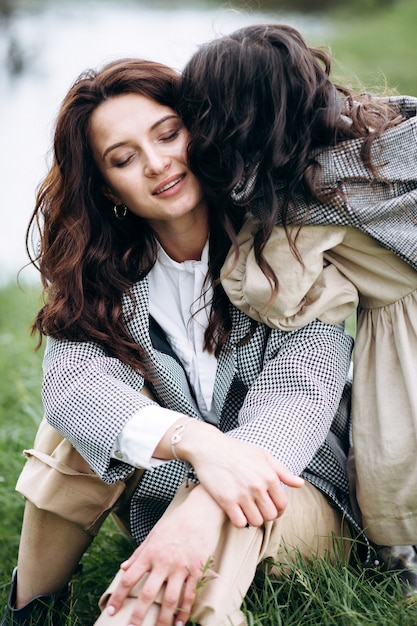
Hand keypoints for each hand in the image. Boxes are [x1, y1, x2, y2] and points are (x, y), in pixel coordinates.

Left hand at [104, 485, 223, 625]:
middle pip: (148, 594)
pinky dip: (184, 612)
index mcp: (150, 552)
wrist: (201, 512)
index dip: (119, 596)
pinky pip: (189, 595)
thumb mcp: (154, 534)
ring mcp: (181, 567)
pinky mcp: (197, 569)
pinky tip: (179, 623)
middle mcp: (164, 562)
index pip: (129, 578)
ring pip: (170, 600)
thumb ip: (138, 553)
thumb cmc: (176, 522)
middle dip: (138, 615)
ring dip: (162, 620)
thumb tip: (124, 567)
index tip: (111, 611)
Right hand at [182, 422, 303, 527]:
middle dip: (266, 515)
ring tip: (247, 511)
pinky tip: (235, 512)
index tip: (270, 507)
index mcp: (269, 475)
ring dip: (253, 519)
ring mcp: (241, 494)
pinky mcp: (225, 500)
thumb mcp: (262, 455)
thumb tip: (300, 484)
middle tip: (258, 510)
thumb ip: (282, 471)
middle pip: (270, 515)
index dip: (278, 509)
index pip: (282, 504)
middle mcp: (257, 486)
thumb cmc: (237, 450)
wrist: (209, 447)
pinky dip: (239, 521)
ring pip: (256, 521)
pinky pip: (240, 523)